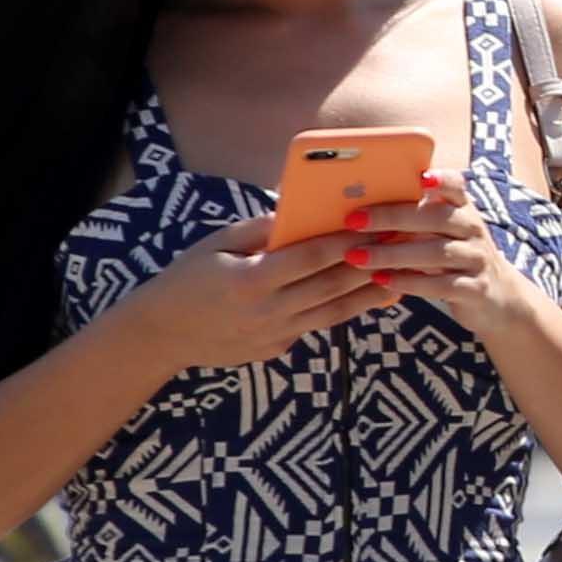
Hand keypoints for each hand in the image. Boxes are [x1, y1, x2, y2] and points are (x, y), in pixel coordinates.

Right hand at [121, 213, 398, 373]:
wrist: (162, 333)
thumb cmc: (188, 277)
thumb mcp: (217, 243)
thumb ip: (260, 230)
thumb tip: (298, 212)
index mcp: (252, 280)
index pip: (312, 258)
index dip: (347, 244)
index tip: (376, 229)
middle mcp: (268, 311)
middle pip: (331, 287)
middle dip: (369, 267)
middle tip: (399, 251)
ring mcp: (274, 334)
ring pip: (332, 313)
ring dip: (367, 297)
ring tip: (399, 281)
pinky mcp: (276, 349)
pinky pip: (314, 325)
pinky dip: (341, 311)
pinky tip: (363, 299)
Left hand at [341, 169, 543, 328]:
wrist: (498, 296)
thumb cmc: (456, 257)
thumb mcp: (445, 231)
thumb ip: (417, 215)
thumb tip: (360, 203)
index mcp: (463, 209)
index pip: (456, 186)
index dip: (441, 179)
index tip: (419, 177)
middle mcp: (473, 229)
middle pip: (435, 217)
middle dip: (392, 217)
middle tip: (354, 220)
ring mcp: (476, 259)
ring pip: (435, 252)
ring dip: (393, 254)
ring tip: (358, 257)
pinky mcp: (475, 289)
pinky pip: (440, 285)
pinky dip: (410, 283)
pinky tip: (382, 281)